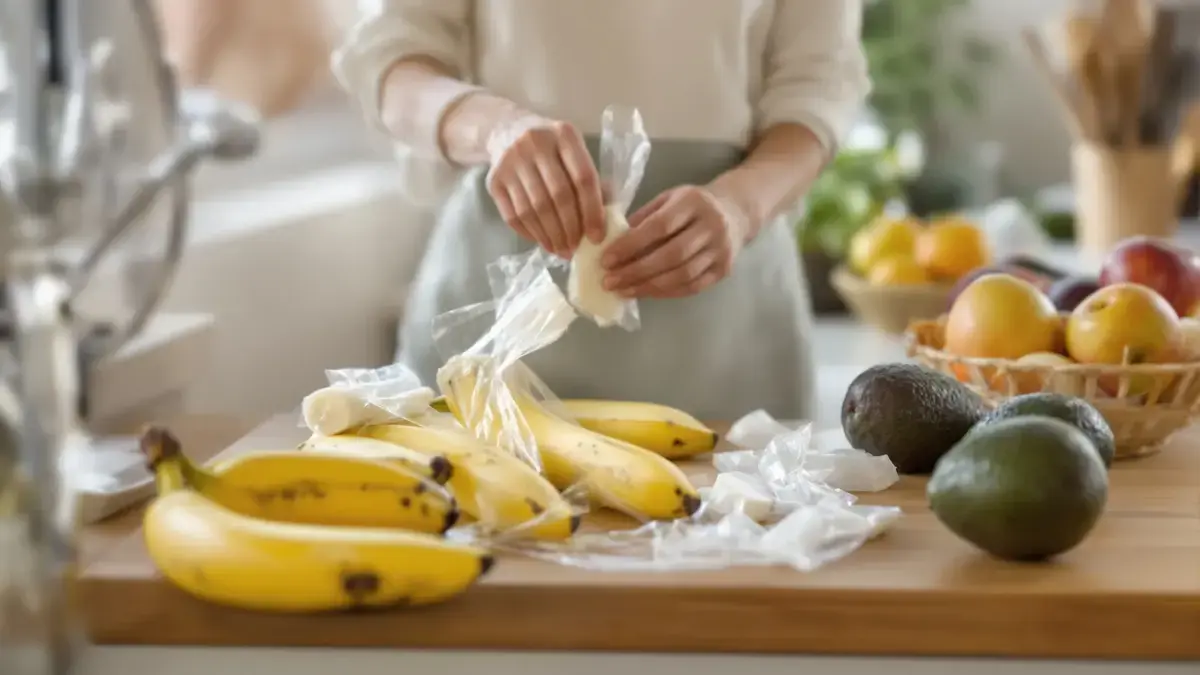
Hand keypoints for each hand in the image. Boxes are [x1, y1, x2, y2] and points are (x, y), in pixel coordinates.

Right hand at [485, 114, 606, 256]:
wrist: (506, 131)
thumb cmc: (551, 149)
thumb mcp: (574, 153)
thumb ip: (591, 181)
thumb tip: (605, 221)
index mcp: (565, 135)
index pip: (583, 178)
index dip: (592, 211)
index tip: (596, 237)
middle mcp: (535, 143)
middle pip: (558, 196)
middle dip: (570, 229)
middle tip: (575, 249)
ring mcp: (510, 162)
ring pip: (534, 209)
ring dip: (550, 236)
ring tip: (560, 250)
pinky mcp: (494, 180)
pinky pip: (513, 216)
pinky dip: (530, 234)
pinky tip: (542, 241)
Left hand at [600, 186, 751, 298]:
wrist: (735, 212)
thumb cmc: (692, 205)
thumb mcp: (668, 199)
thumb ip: (643, 218)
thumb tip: (611, 243)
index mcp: (694, 202)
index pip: (659, 226)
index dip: (631, 245)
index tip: (606, 260)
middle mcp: (712, 225)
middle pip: (672, 255)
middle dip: (636, 271)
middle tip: (609, 282)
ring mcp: (721, 250)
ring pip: (683, 275)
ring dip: (648, 287)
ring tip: (623, 291)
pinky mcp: (724, 270)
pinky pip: (692, 287)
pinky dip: (665, 293)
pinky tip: (645, 293)